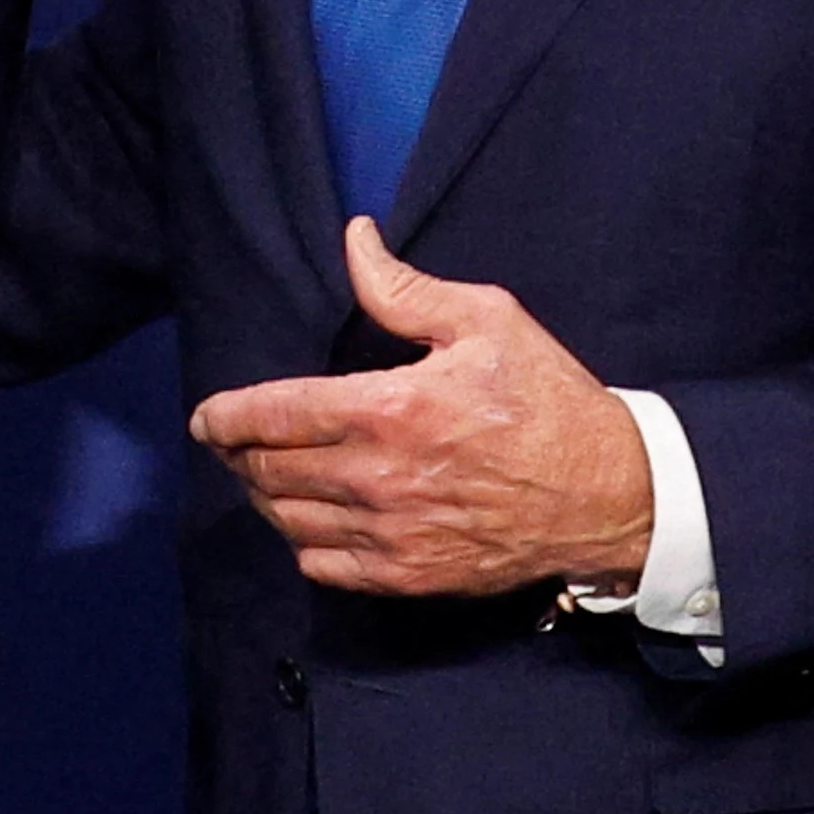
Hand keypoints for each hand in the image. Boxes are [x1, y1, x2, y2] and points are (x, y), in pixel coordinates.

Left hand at [188, 220, 654, 598]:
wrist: (608, 491)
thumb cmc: (548, 399)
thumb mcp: (486, 320)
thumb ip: (403, 288)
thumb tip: (354, 239)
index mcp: (390, 409)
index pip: (273, 416)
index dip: (224, 417)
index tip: (205, 417)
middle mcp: (379, 478)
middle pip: (269, 470)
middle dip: (237, 453)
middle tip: (231, 441)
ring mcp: (392, 534)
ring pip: (288, 520)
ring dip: (263, 496)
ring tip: (263, 475)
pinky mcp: (409, 574)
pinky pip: (324, 567)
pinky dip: (302, 542)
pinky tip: (310, 520)